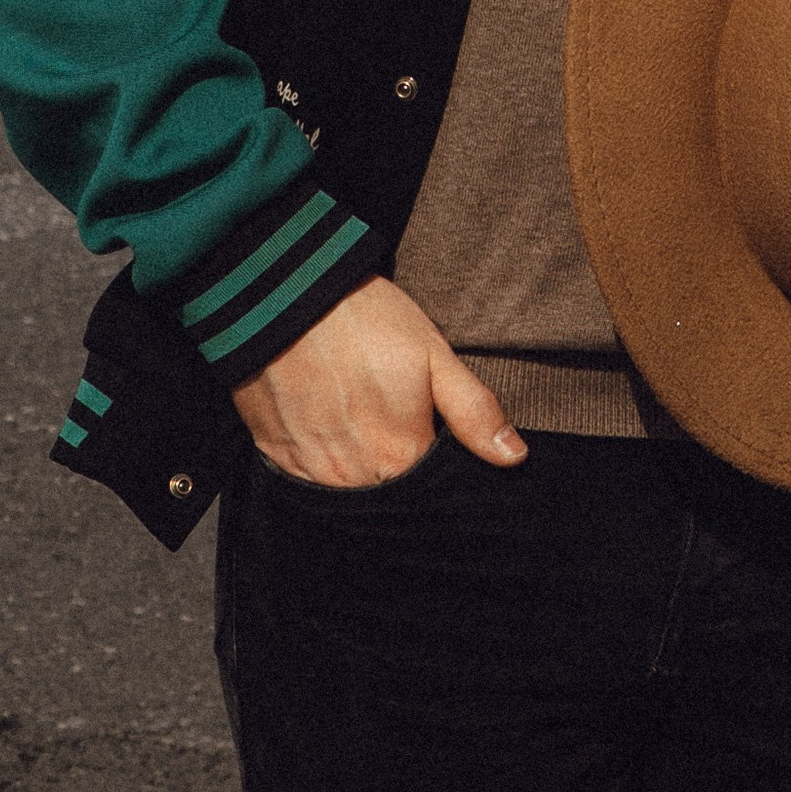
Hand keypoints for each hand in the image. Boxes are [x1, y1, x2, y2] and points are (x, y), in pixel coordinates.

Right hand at [231, 275, 525, 486]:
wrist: (282, 294)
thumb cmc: (361, 318)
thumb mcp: (432, 352)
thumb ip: (473, 411)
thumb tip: (514, 458)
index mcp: (400, 454)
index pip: (431, 492)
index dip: (436, 470)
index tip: (430, 439)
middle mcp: (355, 477)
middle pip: (388, 497)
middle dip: (397, 476)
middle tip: (393, 427)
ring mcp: (312, 471)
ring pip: (348, 495)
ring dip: (361, 475)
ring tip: (360, 426)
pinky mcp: (276, 458)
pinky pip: (308, 483)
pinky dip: (323, 466)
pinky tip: (328, 430)